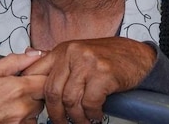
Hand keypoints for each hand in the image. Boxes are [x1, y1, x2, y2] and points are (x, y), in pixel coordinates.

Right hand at [0, 45, 45, 123]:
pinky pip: (27, 122)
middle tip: (17, 86)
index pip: (47, 79)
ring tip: (7, 100)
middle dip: (34, 89)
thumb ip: (14, 61)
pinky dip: (20, 117)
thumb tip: (33, 53)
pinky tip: (4, 111)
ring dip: (28, 104)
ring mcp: (19, 123)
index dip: (43, 73)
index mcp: (17, 89)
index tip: (35, 72)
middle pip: (43, 95)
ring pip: (36, 111)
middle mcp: (22, 108)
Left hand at [22, 37, 155, 123]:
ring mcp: (88, 62)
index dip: (34, 95)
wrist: (138, 56)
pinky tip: (96, 116)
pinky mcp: (103, 74)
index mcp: (62, 50)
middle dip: (55, 114)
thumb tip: (30, 68)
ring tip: (83, 122)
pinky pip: (89, 103)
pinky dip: (92, 115)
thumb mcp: (78, 56)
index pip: (36, 73)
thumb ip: (58, 64)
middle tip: (61, 123)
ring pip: (70, 100)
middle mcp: (72, 53)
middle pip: (52, 91)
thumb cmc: (108, 59)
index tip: (38, 108)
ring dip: (76, 118)